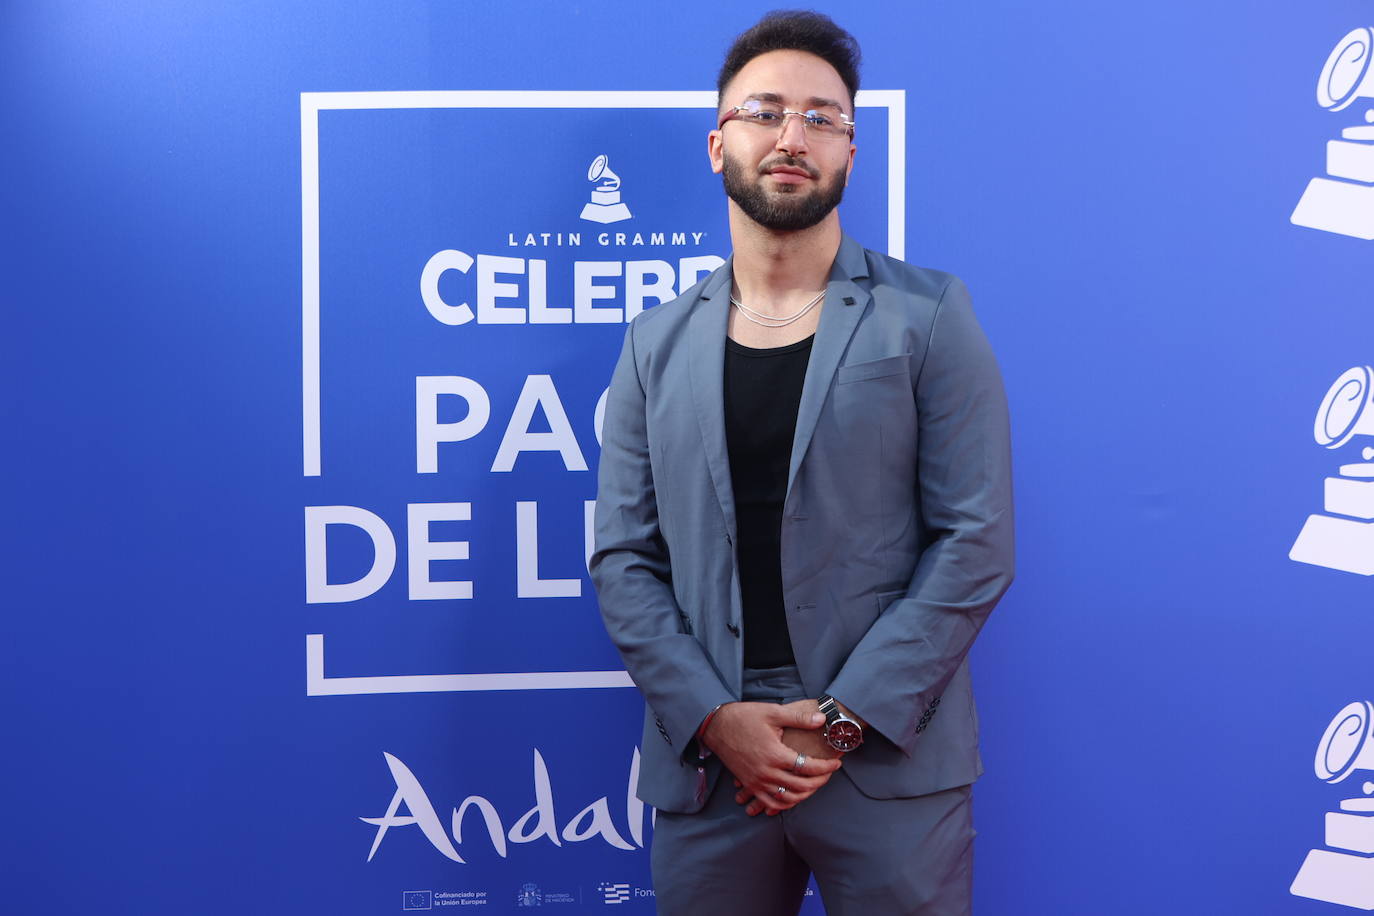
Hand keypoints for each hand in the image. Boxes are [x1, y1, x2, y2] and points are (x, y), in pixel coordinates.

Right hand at [702, 700, 841, 816]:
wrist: (716, 726)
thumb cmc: (744, 717)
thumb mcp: (772, 712)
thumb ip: (799, 718)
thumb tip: (822, 719)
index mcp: (775, 754)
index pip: (808, 767)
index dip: (826, 767)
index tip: (836, 762)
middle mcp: (767, 772)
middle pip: (802, 786)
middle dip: (821, 781)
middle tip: (829, 773)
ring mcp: (757, 782)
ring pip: (788, 798)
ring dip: (806, 794)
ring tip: (816, 784)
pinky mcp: (750, 784)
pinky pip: (770, 803)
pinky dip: (785, 804)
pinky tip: (794, 797)